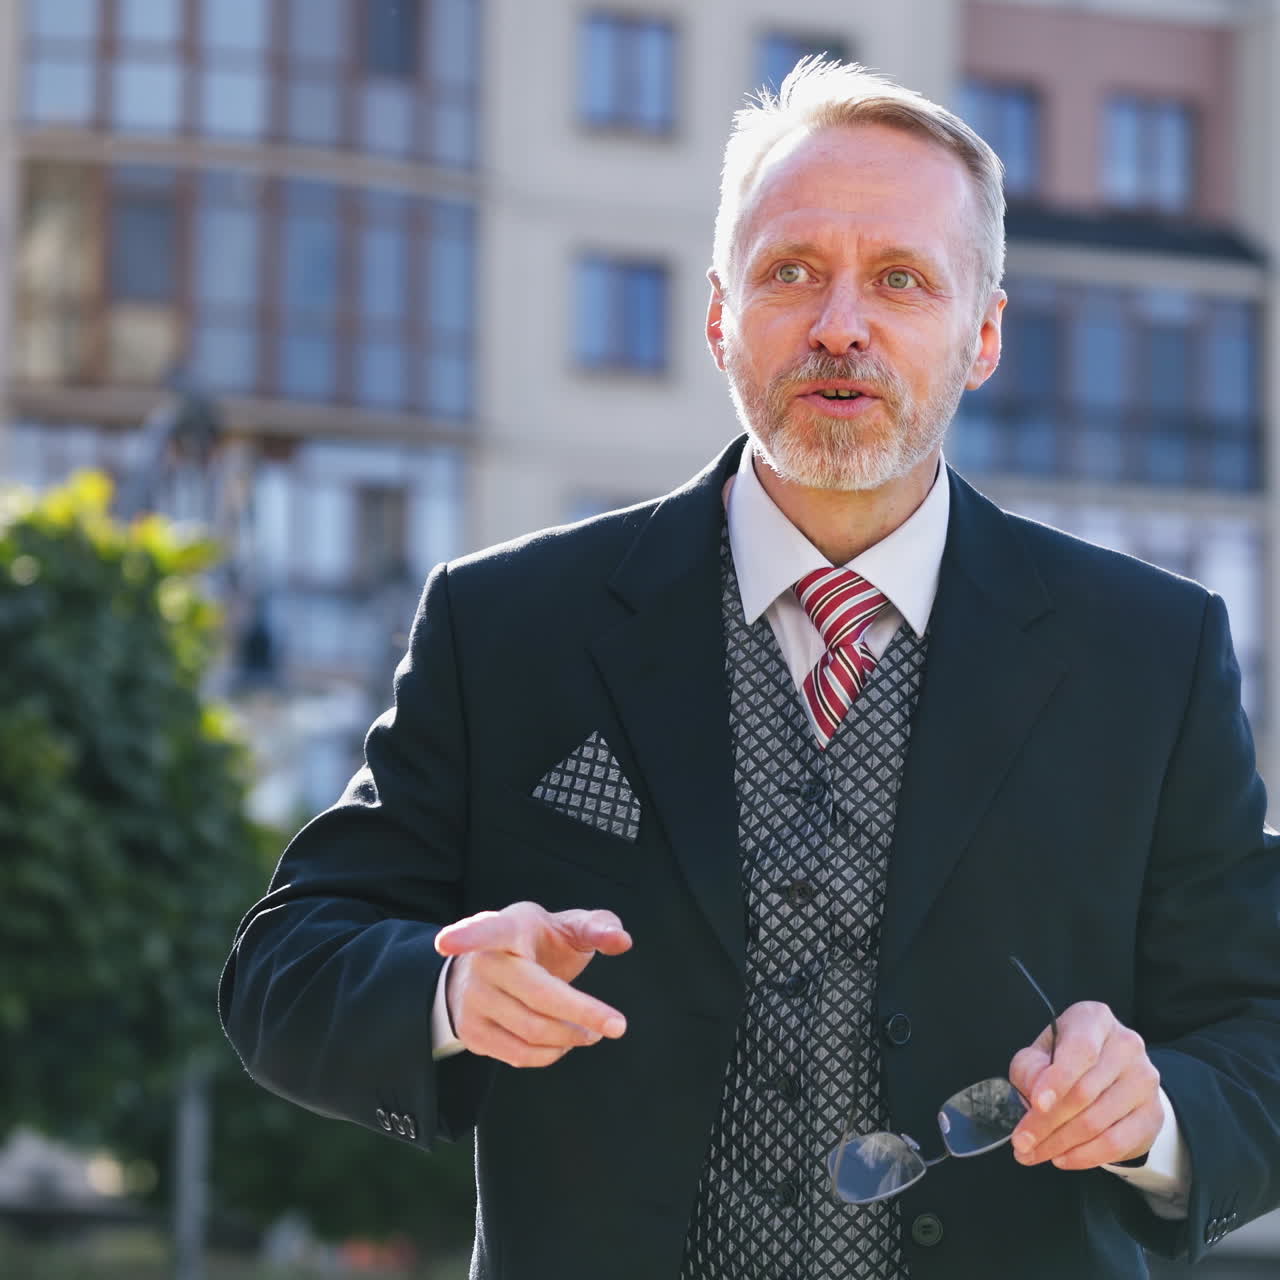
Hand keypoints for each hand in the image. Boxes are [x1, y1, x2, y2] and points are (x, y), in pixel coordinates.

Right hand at [435, 902, 631, 1067]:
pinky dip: (551, 1054)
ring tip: (592, 1032)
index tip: (446, 943)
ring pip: (532, 1030)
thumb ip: (598, 926)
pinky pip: (518, 1055)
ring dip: (571, 1036)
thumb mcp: (565, 926)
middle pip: (537, 995)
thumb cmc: (537, 944)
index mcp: (504, 929)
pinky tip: (563, 1042)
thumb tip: (621, 940)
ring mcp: (472, 1001)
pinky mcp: (471, 1033)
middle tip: (617, 1025)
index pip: (485, 930)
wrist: (489, 971)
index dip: (466, 935)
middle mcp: (482, 964)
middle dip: (583, 1012)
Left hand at [1008, 1001, 1162, 1169]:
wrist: (1111, 1074)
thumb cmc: (1064, 1058)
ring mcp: (1145, 1079)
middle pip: (1085, 1092)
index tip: (1036, 1104)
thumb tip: (1038, 1099)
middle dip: (1046, 1123)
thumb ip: (1031, 1069)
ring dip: (1061, 1144)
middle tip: (1021, 1144)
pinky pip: (1117, 1142)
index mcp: (1094, 1019)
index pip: (1079, 1050)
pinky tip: (1063, 1159)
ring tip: (1033, 1154)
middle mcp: (1127, 1044)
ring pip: (1099, 1122)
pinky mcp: (1153, 1113)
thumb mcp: (1039, 1054)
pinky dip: (1086, 1156)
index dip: (1056, 1079)